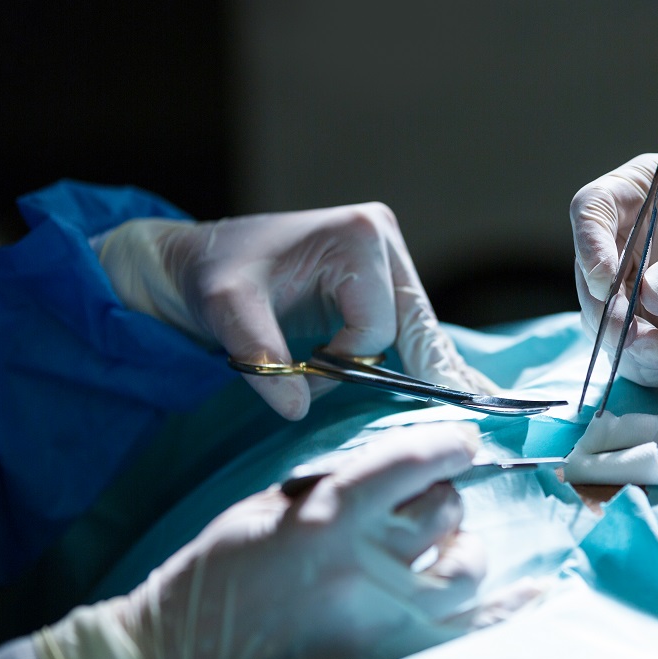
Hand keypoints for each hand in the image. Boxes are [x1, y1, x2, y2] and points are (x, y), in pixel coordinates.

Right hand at [31, 422, 541, 658]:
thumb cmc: (216, 580)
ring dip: (461, 550)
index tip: (462, 443)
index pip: (411, 464)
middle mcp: (365, 566)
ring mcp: (385, 621)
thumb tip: (404, 470)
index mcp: (327, 518)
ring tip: (445, 553)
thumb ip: (336, 485)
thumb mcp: (266, 508)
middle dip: (444, 501)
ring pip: (466, 567)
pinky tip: (537, 595)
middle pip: (447, 512)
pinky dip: (510, 611)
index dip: (447, 446)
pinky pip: (473, 633)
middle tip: (430, 508)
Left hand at [95, 204, 497, 418]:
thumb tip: (296, 409)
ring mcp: (388, 256)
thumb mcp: (226, 310)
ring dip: (413, 366)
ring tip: (459, 406)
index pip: (379, 323)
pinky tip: (456, 383)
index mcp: (358, 236)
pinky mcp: (384, 276)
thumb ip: (260, 357)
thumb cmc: (213, 274)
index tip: (307, 372)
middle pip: (417, 324)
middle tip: (458, 422)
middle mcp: (383, 237)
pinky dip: (422, 356)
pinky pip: (410, 325)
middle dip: (418, 369)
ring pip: (419, 328)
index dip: (349, 361)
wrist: (198, 258)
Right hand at [571, 155, 657, 385]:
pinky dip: (645, 367)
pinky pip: (634, 355)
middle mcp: (632, 243)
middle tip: (638, 336)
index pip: (591, 210)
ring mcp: (643, 293)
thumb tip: (652, 297)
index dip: (589, 245)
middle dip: (607, 311)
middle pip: (590, 276)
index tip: (611, 282)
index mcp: (644, 193)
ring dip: (624, 347)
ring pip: (604, 322)